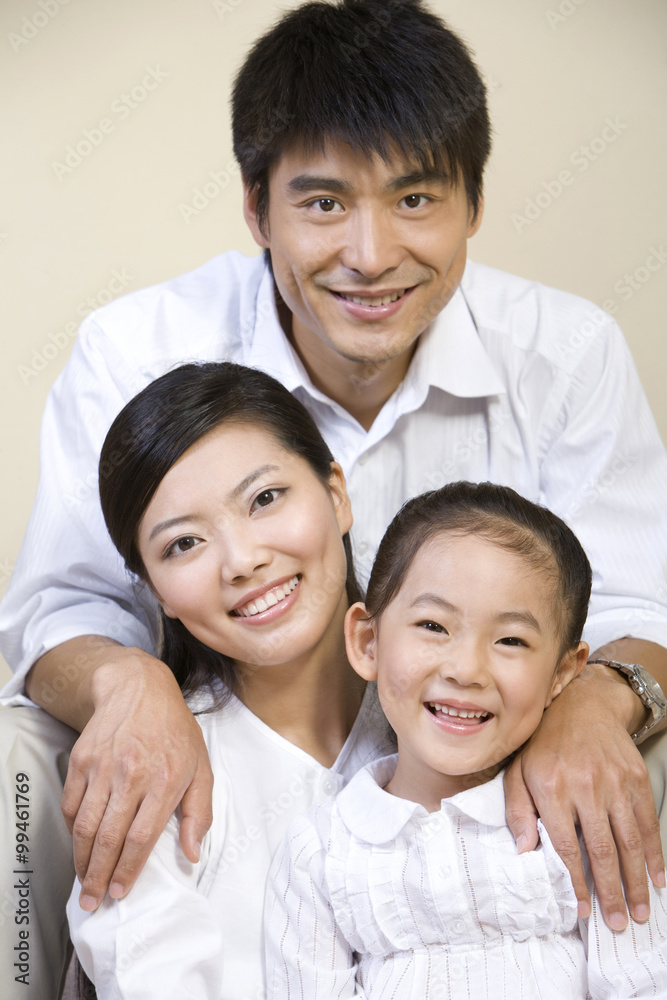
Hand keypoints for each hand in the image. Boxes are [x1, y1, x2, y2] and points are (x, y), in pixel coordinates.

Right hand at [60, 646, 213, 909]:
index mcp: (165, 779)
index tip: (121, 892)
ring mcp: (103, 766)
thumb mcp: (201, 766)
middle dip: (99, 875)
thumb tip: (193, 853)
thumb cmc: (175, 730)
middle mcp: (131, 774)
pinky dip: (73, 830)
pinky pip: (72, 804)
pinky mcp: (82, 759)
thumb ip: (199, 812)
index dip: (128, 870)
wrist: (139, 688)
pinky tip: (80, 844)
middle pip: (108, 837)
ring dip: (82, 859)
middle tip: (94, 900)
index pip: (141, 837)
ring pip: (85, 825)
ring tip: (84, 880)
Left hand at [504, 662, 664, 929]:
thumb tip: (524, 851)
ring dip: (637, 881)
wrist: (581, 704)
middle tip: (618, 923)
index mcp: (551, 787)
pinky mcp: (636, 778)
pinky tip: (657, 878)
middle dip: (612, 892)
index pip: (565, 845)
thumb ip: (518, 811)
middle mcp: (585, 786)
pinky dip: (655, 854)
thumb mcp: (517, 771)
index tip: (582, 910)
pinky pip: (647, 823)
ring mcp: (615, 782)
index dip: (575, 881)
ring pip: (629, 841)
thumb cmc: (544, 744)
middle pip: (602, 849)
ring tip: (640, 911)